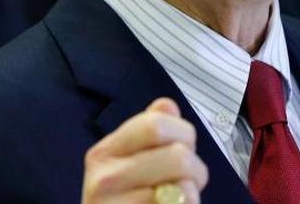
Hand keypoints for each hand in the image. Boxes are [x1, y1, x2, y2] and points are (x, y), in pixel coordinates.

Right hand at [81, 98, 208, 203]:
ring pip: (183, 189)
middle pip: (177, 156)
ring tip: (176, 202)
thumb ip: (148, 133)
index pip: (156, 124)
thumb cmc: (126, 203)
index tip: (182, 148)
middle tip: (187, 183)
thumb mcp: (129, 164)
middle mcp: (103, 179)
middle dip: (196, 169)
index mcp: (104, 153)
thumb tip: (166, 105)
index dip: (183, 134)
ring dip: (192, 197)